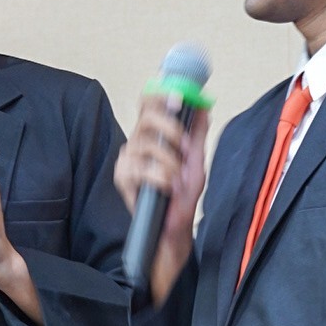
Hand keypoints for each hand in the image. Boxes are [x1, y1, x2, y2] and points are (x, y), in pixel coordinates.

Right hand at [115, 96, 207, 303]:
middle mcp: (137, 144)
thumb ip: (197, 134)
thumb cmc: (182, 197)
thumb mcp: (196, 162)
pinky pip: (140, 168)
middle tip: (185, 147)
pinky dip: (160, 177)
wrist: (174, 229)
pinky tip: (167, 187)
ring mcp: (127, 160)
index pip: (149, 104)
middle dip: (171, 130)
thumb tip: (203, 106)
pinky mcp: (122, 178)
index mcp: (153, 136)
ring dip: (169, 162)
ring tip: (177, 179)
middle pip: (145, 117)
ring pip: (146, 144)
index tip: (179, 98)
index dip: (162, 95)